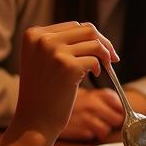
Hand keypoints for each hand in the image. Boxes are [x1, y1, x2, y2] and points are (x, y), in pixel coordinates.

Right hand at [10, 22, 117, 142]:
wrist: (34, 119)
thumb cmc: (42, 91)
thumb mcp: (43, 59)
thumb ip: (60, 42)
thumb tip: (94, 33)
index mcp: (34, 34)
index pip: (73, 26)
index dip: (91, 37)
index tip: (102, 48)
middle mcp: (42, 40)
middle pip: (87, 30)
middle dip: (104, 42)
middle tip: (111, 57)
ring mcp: (54, 52)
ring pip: (94, 43)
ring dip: (105, 54)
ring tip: (104, 67)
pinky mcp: (68, 67)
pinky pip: (95, 59)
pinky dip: (99, 67)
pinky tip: (93, 75)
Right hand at [60, 88, 122, 140]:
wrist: (46, 107)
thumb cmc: (73, 101)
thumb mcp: (91, 94)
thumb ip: (108, 99)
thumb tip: (124, 109)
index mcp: (98, 94)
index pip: (122, 107)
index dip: (121, 113)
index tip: (116, 115)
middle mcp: (93, 105)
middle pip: (117, 120)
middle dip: (113, 123)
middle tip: (105, 121)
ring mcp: (85, 118)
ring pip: (106, 130)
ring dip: (101, 131)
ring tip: (92, 125)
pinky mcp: (78, 129)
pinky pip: (92, 136)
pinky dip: (89, 135)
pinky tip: (82, 128)